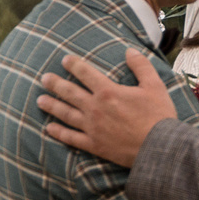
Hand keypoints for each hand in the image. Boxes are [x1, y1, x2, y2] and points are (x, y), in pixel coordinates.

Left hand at [39, 49, 178, 168]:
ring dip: (52, 106)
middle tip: (43, 78)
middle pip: (69, 92)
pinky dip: (59, 132)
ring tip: (39, 100)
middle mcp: (95, 108)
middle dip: (55, 84)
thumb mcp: (154, 85)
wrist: (158, 148)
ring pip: (66, 114)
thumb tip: (129, 51)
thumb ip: (141, 66)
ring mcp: (92, 128)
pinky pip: (71, 138)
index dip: (73, 65)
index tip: (64, 60)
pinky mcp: (94, 145)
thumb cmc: (158, 116)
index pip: (85, 73)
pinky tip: (49, 128)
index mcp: (108, 91)